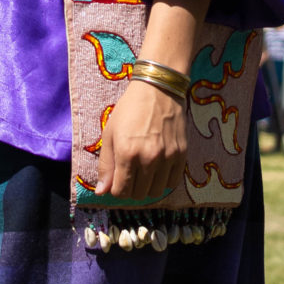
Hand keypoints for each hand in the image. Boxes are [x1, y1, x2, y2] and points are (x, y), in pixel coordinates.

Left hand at [100, 79, 188, 203]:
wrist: (158, 90)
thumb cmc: (129, 110)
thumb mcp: (109, 134)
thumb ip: (106, 164)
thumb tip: (101, 192)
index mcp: (127, 153)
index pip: (121, 190)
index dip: (116, 189)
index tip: (117, 180)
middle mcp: (149, 158)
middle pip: (138, 194)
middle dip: (130, 189)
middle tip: (129, 175)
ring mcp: (168, 157)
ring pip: (156, 192)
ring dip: (147, 188)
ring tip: (143, 174)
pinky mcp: (182, 154)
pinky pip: (172, 182)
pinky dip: (163, 182)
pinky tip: (157, 170)